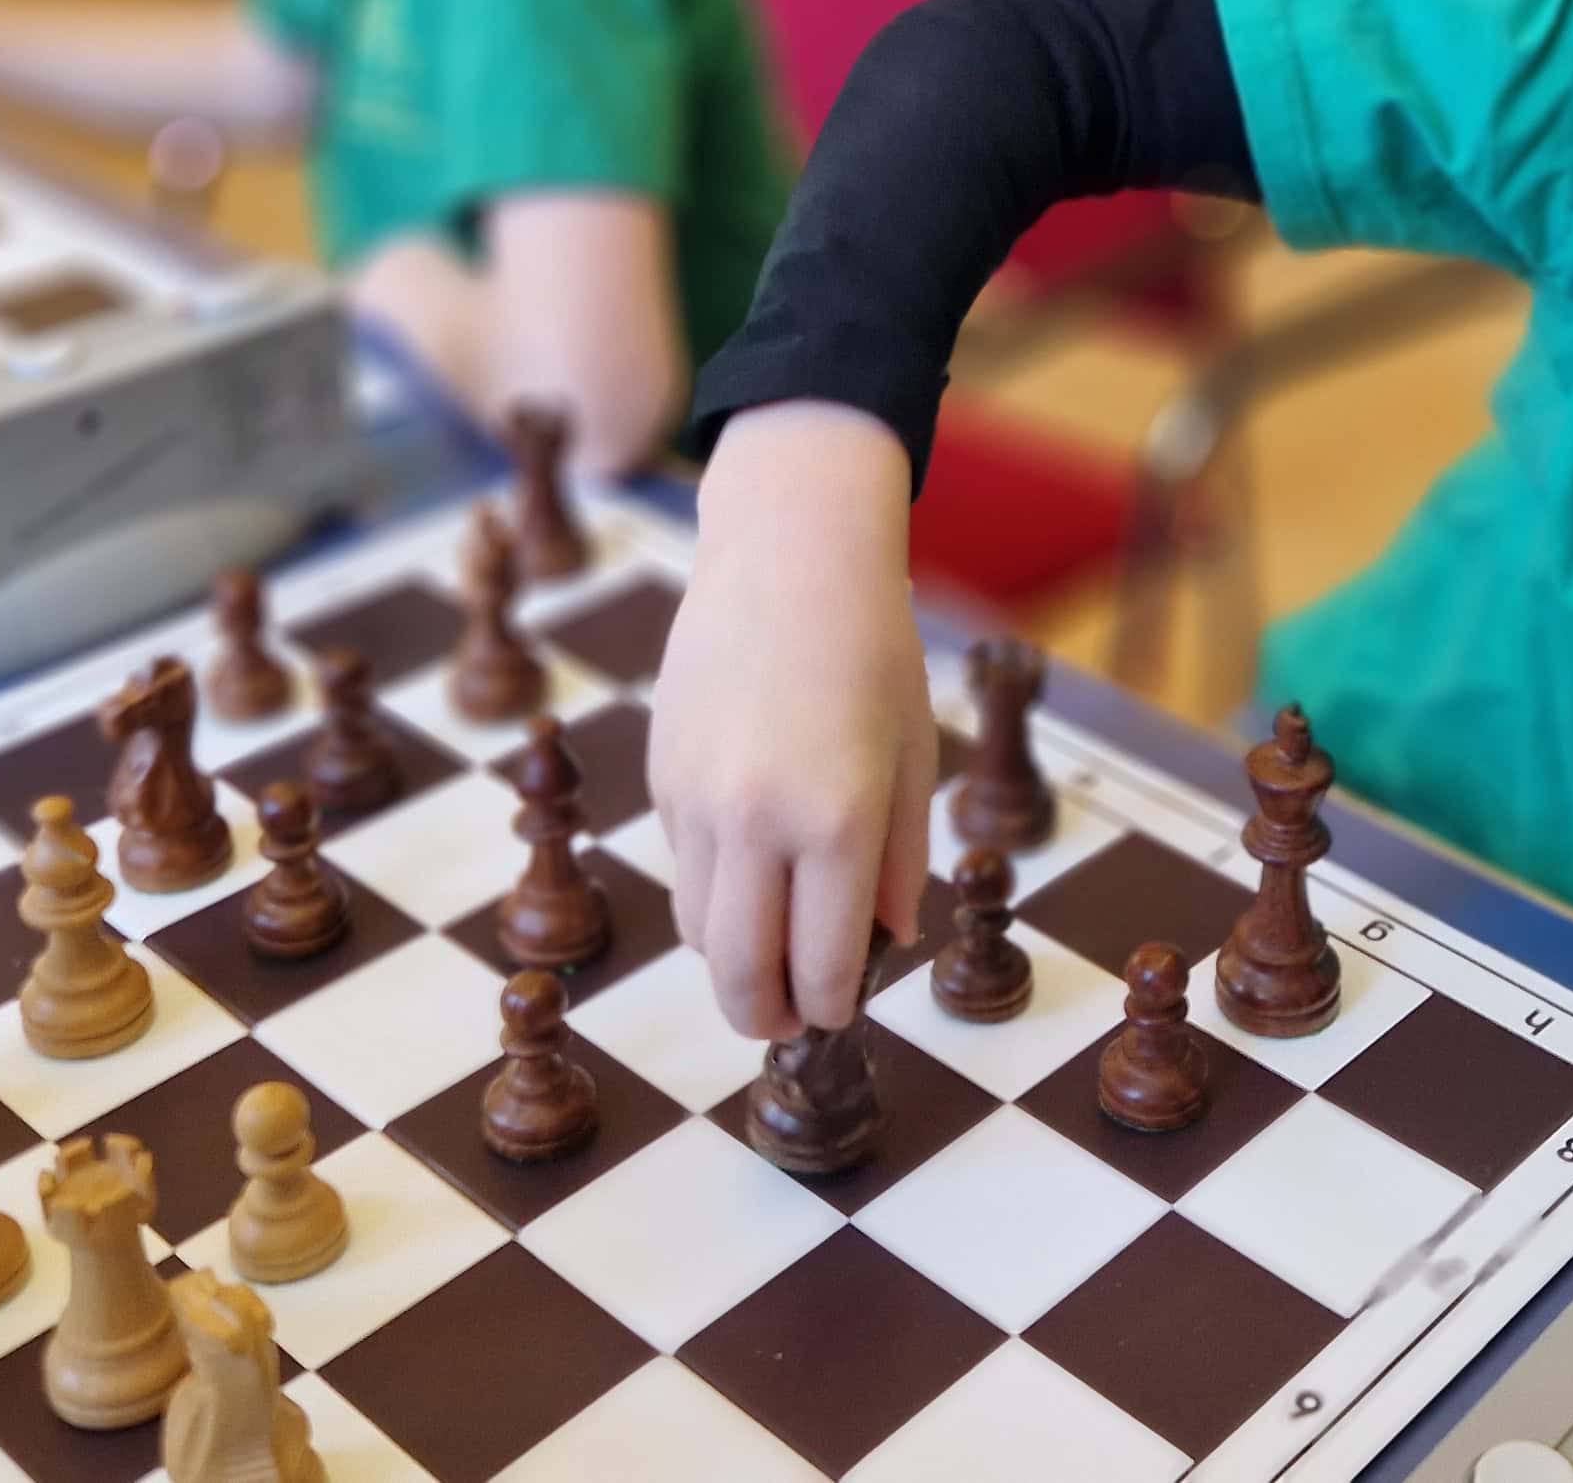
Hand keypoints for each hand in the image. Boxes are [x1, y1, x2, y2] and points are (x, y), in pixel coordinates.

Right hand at [649, 402, 935, 1038]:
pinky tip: (754, 854)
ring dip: (736, 957)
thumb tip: (883, 943)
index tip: (840, 1015)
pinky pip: (685, 864)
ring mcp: (695, 798)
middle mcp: (755, 819)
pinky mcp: (661, 775)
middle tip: (792, 1021)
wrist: (787, 552)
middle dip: (767, 1015)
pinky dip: (717, 885)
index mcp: (834, 819)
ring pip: (700, 928)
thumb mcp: (911, 756)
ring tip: (776, 951)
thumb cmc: (871, 646)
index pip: (822, 963)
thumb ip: (898, 861)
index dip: (833, 1006)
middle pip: (740, 971)